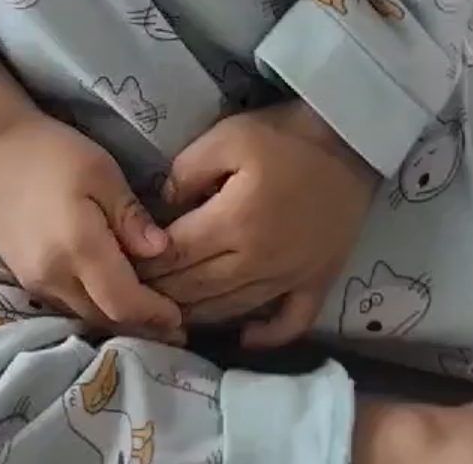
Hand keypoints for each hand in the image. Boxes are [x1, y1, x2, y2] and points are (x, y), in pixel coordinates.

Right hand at [0, 112, 183, 340]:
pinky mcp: (27, 279)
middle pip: (106, 318)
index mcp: (79, 248)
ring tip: (148, 315)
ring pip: (86, 317)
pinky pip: (69, 306)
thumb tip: (163, 251)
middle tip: (174, 326)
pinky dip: (95, 308)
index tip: (180, 318)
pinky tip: (112, 297)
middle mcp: (55, 276)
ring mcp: (37, 282)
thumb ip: (131, 216)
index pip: (123, 301)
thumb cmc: (52, 152)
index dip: (154, 314)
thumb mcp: (101, 171)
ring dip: (118, 320)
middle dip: (142, 325)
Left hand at [140, 101, 378, 348]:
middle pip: (199, 289)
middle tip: (137, 295)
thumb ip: (186, 172)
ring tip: (170, 315)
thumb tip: (161, 208)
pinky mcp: (318, 282)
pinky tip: (243, 339)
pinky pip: (289, 323)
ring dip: (198, 316)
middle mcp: (259, 260)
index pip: (177, 256)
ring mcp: (291, 277)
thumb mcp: (226, 136)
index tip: (123, 266)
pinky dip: (265, 337)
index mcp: (233, 221)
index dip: (146, 264)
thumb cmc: (284, 134)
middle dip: (163, 293)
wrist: (349, 138)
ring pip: (233, 310)